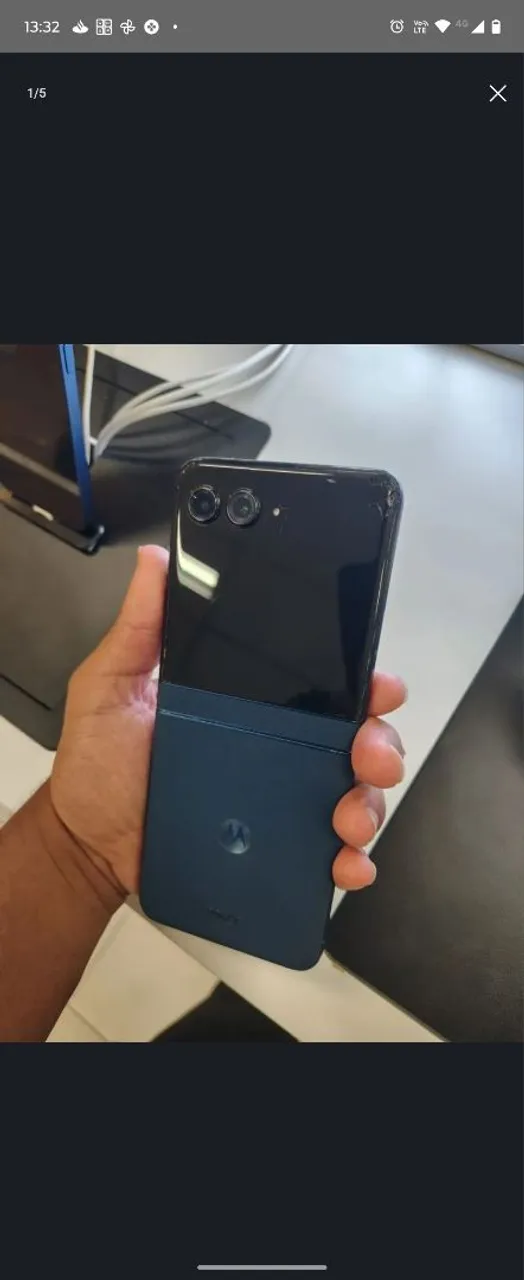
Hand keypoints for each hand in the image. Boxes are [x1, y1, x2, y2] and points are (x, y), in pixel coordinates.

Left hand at [51, 545, 405, 896]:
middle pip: (355, 741)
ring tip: (350, 817)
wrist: (83, 844)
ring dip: (370, 805)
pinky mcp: (275, 852)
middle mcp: (275, 750)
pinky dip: (352, 861)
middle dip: (381, 745)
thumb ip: (139, 625)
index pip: (321, 686)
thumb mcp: (112, 684)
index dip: (360, 683)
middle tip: (370, 756)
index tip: (376, 686)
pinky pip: (329, 856)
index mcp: (250, 706)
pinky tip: (345, 862)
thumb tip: (155, 561)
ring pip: (354, 797)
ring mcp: (280, 804)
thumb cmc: (98, 765)